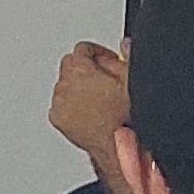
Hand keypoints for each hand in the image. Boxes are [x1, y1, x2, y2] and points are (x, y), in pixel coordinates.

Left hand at [49, 41, 129, 163]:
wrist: (119, 147)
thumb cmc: (128, 117)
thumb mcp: (134, 80)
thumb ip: (127, 56)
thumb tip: (123, 45)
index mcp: (80, 72)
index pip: (82, 49)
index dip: (99, 53)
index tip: (109, 60)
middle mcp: (64, 87)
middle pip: (70, 65)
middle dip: (86, 67)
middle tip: (105, 77)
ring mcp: (59, 105)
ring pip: (64, 84)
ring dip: (78, 86)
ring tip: (101, 97)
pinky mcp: (59, 121)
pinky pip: (61, 104)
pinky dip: (72, 104)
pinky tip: (91, 111)